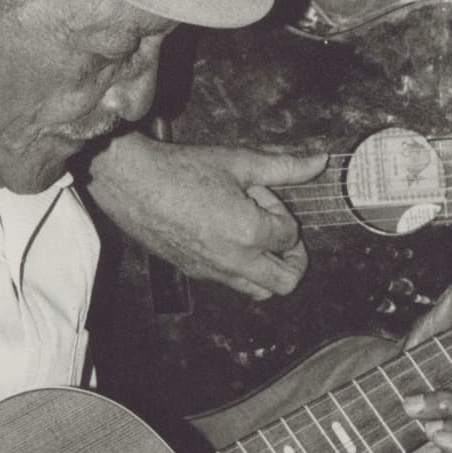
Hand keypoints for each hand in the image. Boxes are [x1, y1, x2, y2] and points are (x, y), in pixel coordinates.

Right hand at [86, 134, 326, 299]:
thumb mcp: (239, 162)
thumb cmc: (181, 170)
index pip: (290, 237)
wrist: (131, 183)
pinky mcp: (194, 273)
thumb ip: (285, 167)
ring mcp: (213, 271)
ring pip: (258, 290)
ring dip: (267, 268)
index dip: (282, 212)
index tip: (263, 195)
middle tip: (282, 234)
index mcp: (249, 233)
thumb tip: (320, 162)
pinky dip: (240, 267)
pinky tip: (225, 235)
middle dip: (293, 258)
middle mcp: (234, 260)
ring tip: (254, 236)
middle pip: (286, 282)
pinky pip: (230, 283)